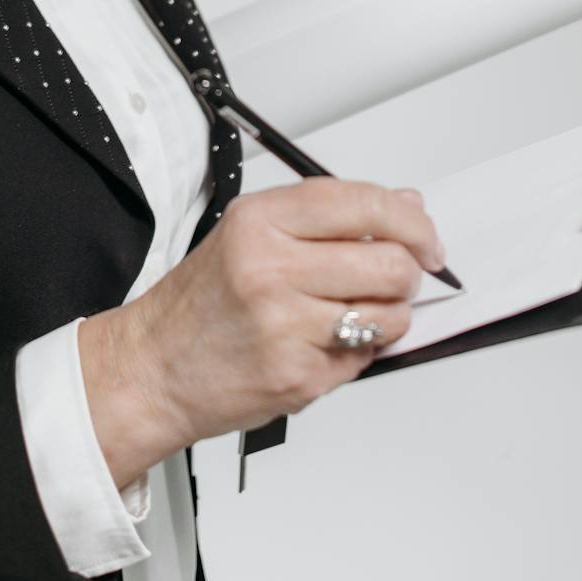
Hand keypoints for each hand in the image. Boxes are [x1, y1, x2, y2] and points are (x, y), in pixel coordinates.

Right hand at [105, 180, 444, 461]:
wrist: (155, 366)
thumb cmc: (202, 302)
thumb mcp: (250, 234)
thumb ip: (328, 218)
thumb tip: (404, 206)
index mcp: (259, 221)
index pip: (360, 204)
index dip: (410, 221)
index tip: (427, 238)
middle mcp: (270, 268)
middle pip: (388, 262)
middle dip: (407, 273)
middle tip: (395, 279)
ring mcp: (285, 326)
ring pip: (390, 315)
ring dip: (389, 317)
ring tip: (354, 314)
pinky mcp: (299, 376)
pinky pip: (365, 357)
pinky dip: (358, 352)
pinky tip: (323, 344)